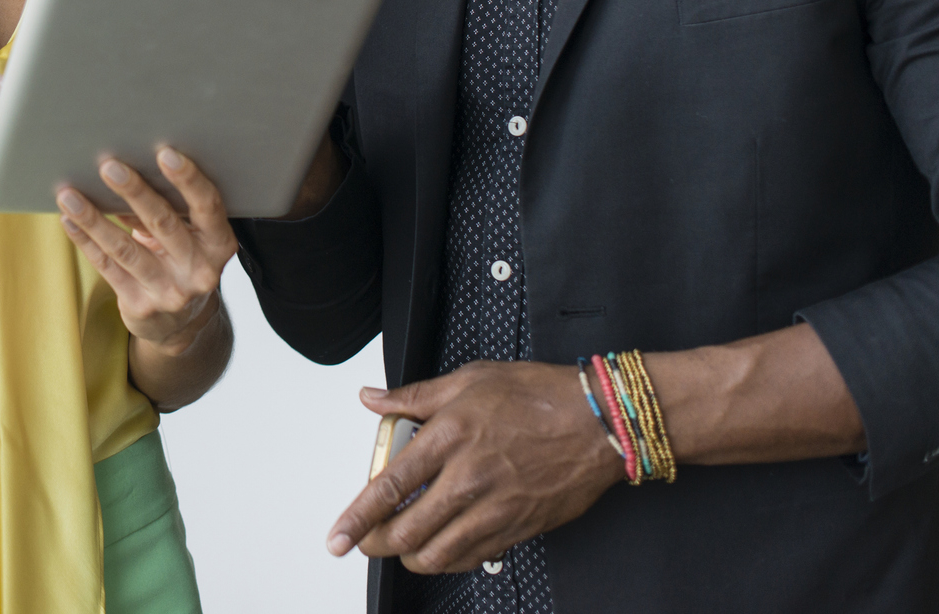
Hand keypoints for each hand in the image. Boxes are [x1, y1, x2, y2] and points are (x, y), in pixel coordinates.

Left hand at [58, 148, 237, 354]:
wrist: (179, 323)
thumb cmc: (181, 259)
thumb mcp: (189, 237)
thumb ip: (170, 209)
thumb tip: (127, 170)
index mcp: (218, 244)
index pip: (208, 206)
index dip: (188, 180)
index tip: (165, 153)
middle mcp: (199, 270)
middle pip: (163, 224)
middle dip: (134, 192)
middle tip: (109, 167)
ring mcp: (170, 292)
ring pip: (126, 249)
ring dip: (94, 219)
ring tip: (69, 195)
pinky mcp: (140, 306)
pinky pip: (107, 267)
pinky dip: (85, 241)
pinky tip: (69, 220)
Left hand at [327, 361, 624, 572]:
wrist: (601, 421)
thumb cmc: (540, 396)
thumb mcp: (470, 379)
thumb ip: (414, 396)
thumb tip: (374, 399)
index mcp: (449, 437)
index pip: (389, 487)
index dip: (356, 517)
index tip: (338, 534)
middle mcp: (468, 478)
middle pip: (406, 530)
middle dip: (375, 543)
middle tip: (363, 542)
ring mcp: (494, 509)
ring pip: (436, 554)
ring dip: (409, 556)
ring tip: (399, 545)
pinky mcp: (518, 528)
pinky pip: (471, 557)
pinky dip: (447, 559)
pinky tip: (439, 547)